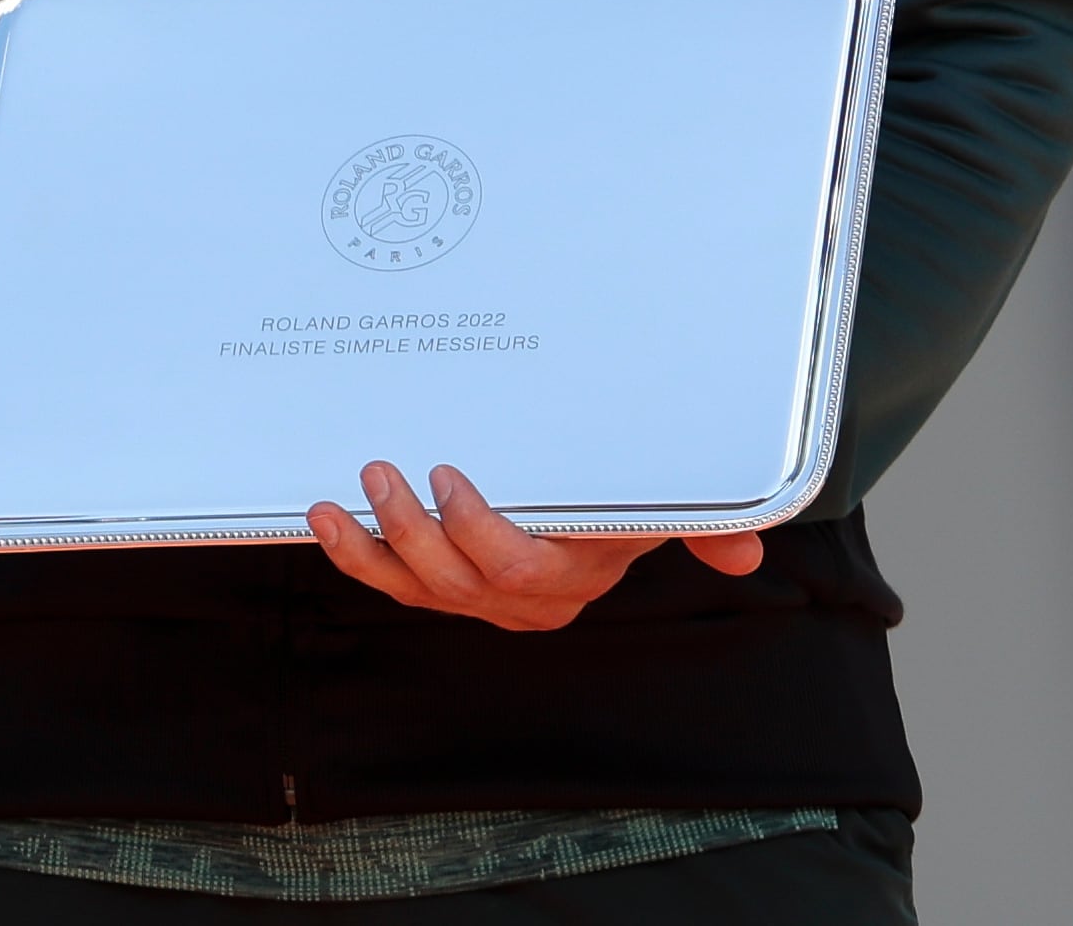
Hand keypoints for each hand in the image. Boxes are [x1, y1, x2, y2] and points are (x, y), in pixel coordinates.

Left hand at [308, 460, 762, 632]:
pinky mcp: (440, 589)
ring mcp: (477, 600)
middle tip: (384, 471)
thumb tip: (748, 552)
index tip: (448, 476)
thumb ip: (705, 524)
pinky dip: (355, 556)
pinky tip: (324, 520)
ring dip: (372, 545)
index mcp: (572, 577)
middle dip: (411, 530)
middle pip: (456, 582)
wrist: (595, 518)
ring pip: (416, 588)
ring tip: (338, 499)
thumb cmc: (620, 502)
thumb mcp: (662, 505)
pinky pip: (392, 583)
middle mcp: (522, 601)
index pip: (517, 570)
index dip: (475, 532)